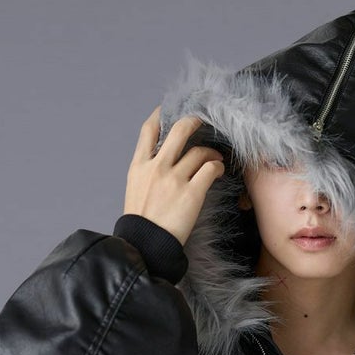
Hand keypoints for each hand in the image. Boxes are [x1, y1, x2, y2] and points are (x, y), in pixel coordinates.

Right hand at [122, 105, 225, 245]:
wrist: (145, 246)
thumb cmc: (142, 223)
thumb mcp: (135, 190)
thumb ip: (147, 171)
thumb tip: (162, 159)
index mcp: (139, 166)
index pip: (149, 130)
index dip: (161, 114)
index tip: (171, 109)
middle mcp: (156, 168)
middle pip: (178, 130)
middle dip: (195, 122)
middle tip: (204, 124)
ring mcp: (174, 179)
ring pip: (199, 151)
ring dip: (212, 152)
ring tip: (216, 159)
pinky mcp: (191, 194)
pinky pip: (210, 169)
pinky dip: (217, 167)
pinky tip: (219, 171)